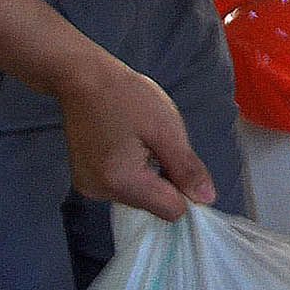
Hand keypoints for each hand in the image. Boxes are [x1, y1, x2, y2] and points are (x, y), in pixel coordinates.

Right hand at [55, 57, 213, 220]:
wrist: (83, 79)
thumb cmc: (126, 97)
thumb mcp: (167, 130)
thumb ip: (187, 169)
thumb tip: (205, 199)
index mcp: (121, 181)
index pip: (171, 210)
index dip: (186, 190)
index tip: (182, 162)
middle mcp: (100, 192)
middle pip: (154, 205)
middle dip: (166, 180)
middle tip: (157, 144)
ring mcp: (89, 188)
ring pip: (141, 197)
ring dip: (151, 175)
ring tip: (139, 141)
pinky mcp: (86, 180)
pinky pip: (124, 188)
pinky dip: (135, 172)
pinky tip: (129, 145)